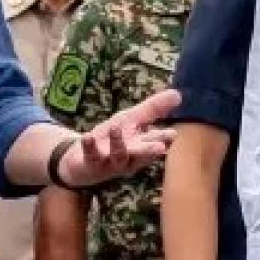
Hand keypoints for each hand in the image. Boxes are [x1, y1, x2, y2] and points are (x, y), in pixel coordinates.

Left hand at [58, 90, 180, 188]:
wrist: (82, 159)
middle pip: (141, 154)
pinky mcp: (92, 164)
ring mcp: (110, 162)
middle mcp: (129, 157)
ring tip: (116, 129)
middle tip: (160, 147)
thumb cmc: (112, 138)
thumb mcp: (132, 119)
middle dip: (150, 150)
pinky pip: (92, 156)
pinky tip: (88, 137)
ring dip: (117, 144)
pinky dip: (90, 147)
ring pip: (118, 156)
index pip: (155, 141)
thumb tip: (178, 94)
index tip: (173, 134)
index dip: (163, 139)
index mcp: (142, 147)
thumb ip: (154, 109)